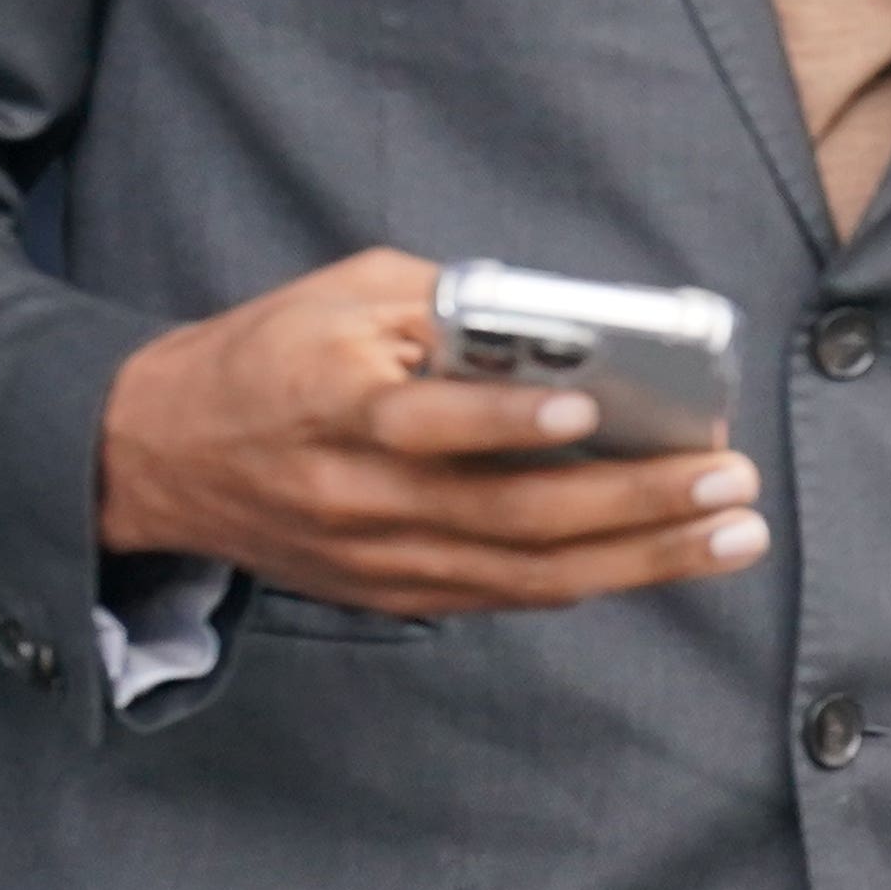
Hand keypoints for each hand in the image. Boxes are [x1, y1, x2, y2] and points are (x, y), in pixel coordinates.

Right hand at [94, 248, 765, 616]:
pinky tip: (667, 558)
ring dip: (641, 559)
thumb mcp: (342, 294)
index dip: (508, 422)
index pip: (427, 423)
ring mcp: (377, 558)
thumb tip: (567, 323)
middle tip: (728, 482)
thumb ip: (448, 304)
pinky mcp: (390, 593)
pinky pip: (505, 595)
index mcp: (335, 405)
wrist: (158, 454)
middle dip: (633, 503)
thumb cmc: (269, 354)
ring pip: (524, 573)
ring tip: (733, 534)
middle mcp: (359, 496)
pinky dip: (591, 578)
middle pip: (509, 515)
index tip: (591, 410)